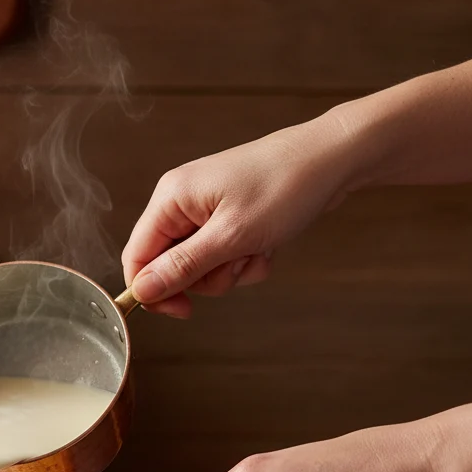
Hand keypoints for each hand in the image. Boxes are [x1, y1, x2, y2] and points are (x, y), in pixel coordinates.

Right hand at [122, 113, 357, 316]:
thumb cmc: (285, 187)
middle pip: (170, 267)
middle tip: (237, 260)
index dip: (153, 291)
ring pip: (200, 267)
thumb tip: (141, 291)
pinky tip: (267, 245)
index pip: (137, 258)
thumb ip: (182, 267)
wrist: (334, 159)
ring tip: (258, 248)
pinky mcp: (227, 217)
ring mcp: (205, 210)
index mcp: (170, 199)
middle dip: (206, 276)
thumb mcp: (231, 236)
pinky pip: (224, 257)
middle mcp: (181, 203)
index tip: (183, 311)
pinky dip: (246, 260)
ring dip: (231, 270)